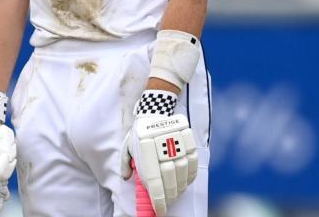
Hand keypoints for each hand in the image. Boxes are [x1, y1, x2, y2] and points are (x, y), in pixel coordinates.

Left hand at [121, 90, 197, 215]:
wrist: (155, 111)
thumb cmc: (140, 132)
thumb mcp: (128, 145)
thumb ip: (125, 163)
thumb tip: (126, 178)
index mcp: (144, 146)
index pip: (154, 179)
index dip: (159, 198)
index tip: (160, 210)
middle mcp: (161, 143)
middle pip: (170, 177)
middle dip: (169, 195)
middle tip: (167, 203)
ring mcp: (177, 140)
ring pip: (182, 171)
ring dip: (179, 187)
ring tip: (175, 195)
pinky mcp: (188, 138)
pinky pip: (192, 162)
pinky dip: (189, 176)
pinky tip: (184, 183)